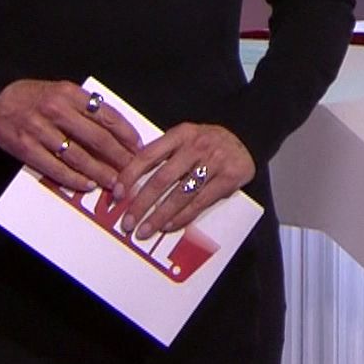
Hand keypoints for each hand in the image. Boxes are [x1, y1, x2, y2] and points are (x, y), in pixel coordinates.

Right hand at [0, 80, 141, 194]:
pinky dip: (73, 178)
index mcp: (70, 94)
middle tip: (132, 172)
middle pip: (96, 138)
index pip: (106, 114)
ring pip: (78, 156)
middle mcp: (57, 110)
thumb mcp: (62, 92)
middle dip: (118, 157)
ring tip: (114, 183)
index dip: (126, 133)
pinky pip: (55, 167)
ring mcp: (40, 130)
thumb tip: (116, 131)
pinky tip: (87, 185)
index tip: (139, 147)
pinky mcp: (26, 148)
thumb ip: (85, 108)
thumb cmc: (35, 98)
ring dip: (99, 172)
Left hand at [112, 123, 254, 239]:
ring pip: (180, 194)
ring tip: (144, 230)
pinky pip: (200, 202)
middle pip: (162, 178)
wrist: (247, 138)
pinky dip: (182, 216)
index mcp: (181, 134)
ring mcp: (214, 162)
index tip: (116, 194)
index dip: (130, 175)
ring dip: (159, 215)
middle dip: (142, 202)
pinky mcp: (228, 178)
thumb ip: (163, 153)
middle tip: (127, 221)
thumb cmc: (209, 141)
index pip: (148, 155)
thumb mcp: (186, 137)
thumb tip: (131, 181)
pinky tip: (168, 226)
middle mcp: (196, 146)